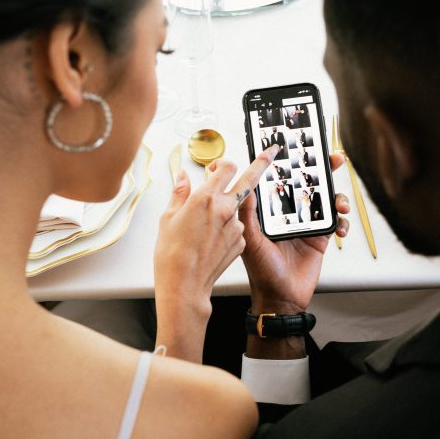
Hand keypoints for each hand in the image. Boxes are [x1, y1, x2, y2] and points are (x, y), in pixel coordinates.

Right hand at [153, 145, 278, 360]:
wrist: (185, 285)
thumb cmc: (172, 254)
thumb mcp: (168, 218)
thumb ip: (180, 193)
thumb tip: (183, 178)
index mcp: (205, 197)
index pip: (227, 167)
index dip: (224, 165)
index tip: (222, 166)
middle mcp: (225, 208)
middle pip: (248, 180)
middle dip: (261, 164)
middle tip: (271, 153)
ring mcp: (236, 226)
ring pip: (237, 208)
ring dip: (227, 210)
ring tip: (204, 229)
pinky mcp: (241, 242)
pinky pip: (237, 228)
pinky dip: (228, 229)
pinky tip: (211, 242)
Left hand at [238, 153, 349, 314]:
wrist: (281, 298)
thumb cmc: (261, 272)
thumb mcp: (251, 240)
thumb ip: (249, 213)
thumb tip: (246, 186)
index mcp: (271, 210)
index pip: (281, 180)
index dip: (290, 163)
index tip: (299, 147)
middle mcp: (289, 213)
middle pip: (308, 184)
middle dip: (323, 170)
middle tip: (334, 159)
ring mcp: (306, 224)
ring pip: (326, 201)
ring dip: (337, 196)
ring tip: (339, 201)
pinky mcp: (321, 238)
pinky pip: (336, 222)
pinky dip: (342, 222)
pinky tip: (340, 227)